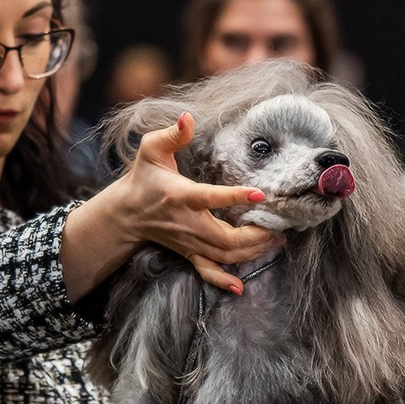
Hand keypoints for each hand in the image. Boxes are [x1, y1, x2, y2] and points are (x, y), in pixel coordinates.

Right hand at [61, 112, 278, 300]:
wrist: (126, 213)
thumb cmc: (143, 178)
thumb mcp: (151, 149)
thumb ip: (172, 134)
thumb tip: (188, 117)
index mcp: (181, 195)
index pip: (210, 197)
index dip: (235, 197)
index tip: (261, 194)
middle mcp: (187, 223)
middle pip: (226, 238)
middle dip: (256, 236)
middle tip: (278, 226)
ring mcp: (189, 242)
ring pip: (224, 255)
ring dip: (252, 252)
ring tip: (275, 241)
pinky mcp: (189, 253)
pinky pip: (207, 271)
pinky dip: (223, 281)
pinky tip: (240, 286)